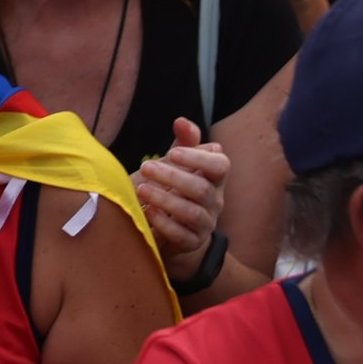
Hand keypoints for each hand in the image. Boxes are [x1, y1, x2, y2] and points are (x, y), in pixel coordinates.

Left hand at [137, 115, 230, 290]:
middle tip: (146, 167)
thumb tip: (181, 121)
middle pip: (202, 189)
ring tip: (141, 189)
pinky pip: (181, 235)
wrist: (168, 228)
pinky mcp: (191, 242)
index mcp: (213, 178)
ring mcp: (204, 223)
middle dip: (172, 176)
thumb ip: (182, 144)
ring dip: (165, 200)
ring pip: (192, 213)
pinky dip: (163, 223)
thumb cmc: (172, 188)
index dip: (198, 158)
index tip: (172, 153)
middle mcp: (214, 201)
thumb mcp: (175, 164)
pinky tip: (147, 212)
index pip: (220, 165)